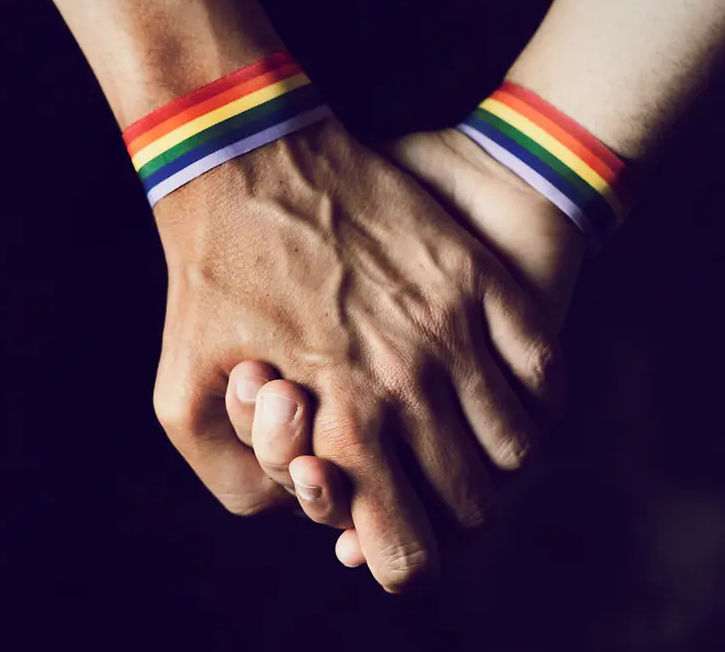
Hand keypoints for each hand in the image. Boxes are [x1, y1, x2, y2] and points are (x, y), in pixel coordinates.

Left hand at [151, 118, 557, 591]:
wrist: (247, 161)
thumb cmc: (208, 282)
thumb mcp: (179, 400)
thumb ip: (237, 481)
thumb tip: (295, 515)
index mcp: (343, 424)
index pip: (408, 550)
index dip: (401, 563)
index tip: (391, 546)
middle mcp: (410, 386)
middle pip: (471, 504)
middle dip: (446, 516)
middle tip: (421, 489)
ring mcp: (454, 330)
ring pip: (515, 448)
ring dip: (493, 463)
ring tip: (463, 444)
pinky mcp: (479, 280)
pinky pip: (545, 373)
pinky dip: (536, 404)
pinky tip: (506, 398)